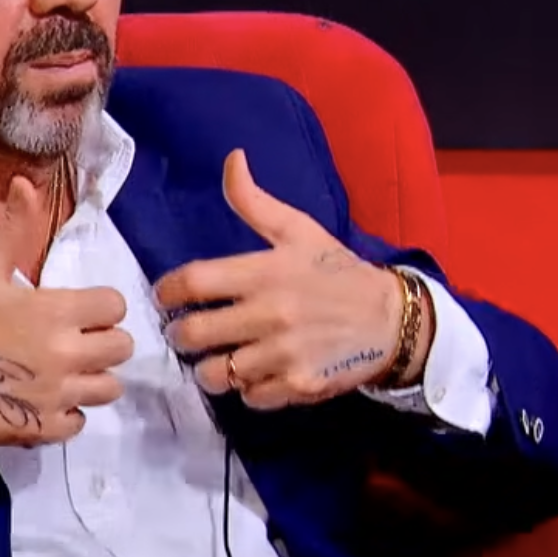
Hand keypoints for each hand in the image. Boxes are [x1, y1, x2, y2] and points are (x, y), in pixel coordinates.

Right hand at [0, 177, 135, 447]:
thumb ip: (13, 229)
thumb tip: (26, 184)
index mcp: (57, 312)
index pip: (115, 306)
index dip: (101, 305)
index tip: (79, 310)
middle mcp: (69, 354)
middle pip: (122, 348)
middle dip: (104, 341)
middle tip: (76, 340)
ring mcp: (60, 395)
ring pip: (109, 388)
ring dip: (93, 378)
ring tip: (67, 371)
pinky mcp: (47, 428)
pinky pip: (81, 422)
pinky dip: (69, 412)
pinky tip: (47, 398)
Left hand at [154, 149, 421, 409]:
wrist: (391, 319)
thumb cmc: (336, 270)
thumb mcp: (298, 229)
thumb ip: (255, 201)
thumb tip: (232, 158)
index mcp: (264, 271)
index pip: (192, 282)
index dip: (167, 291)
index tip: (166, 296)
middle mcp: (269, 314)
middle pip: (192, 335)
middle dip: (179, 335)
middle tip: (186, 332)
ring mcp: (283, 354)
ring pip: (215, 374)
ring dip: (209, 368)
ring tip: (217, 358)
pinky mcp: (298, 385)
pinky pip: (249, 397)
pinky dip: (246, 389)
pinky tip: (254, 373)